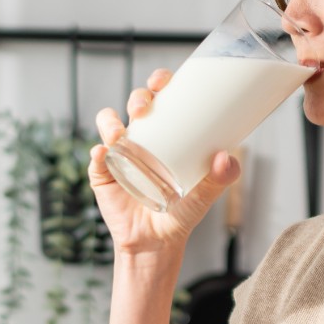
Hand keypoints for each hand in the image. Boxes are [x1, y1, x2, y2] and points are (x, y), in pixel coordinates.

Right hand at [90, 69, 240, 257]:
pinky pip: (96, 157)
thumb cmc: (181, 211)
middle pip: (135, 103)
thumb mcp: (204, 194)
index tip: (163, 81)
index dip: (159, 81)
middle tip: (144, 108)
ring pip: (108, 123)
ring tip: (120, 135)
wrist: (157, 241)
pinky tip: (103, 153)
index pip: (161, 97)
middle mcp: (140, 136)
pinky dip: (98, 153)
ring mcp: (118, 152)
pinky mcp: (102, 172)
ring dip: (111, 122)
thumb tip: (227, 158)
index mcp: (166, 132)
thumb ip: (220, 178)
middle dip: (138, 97)